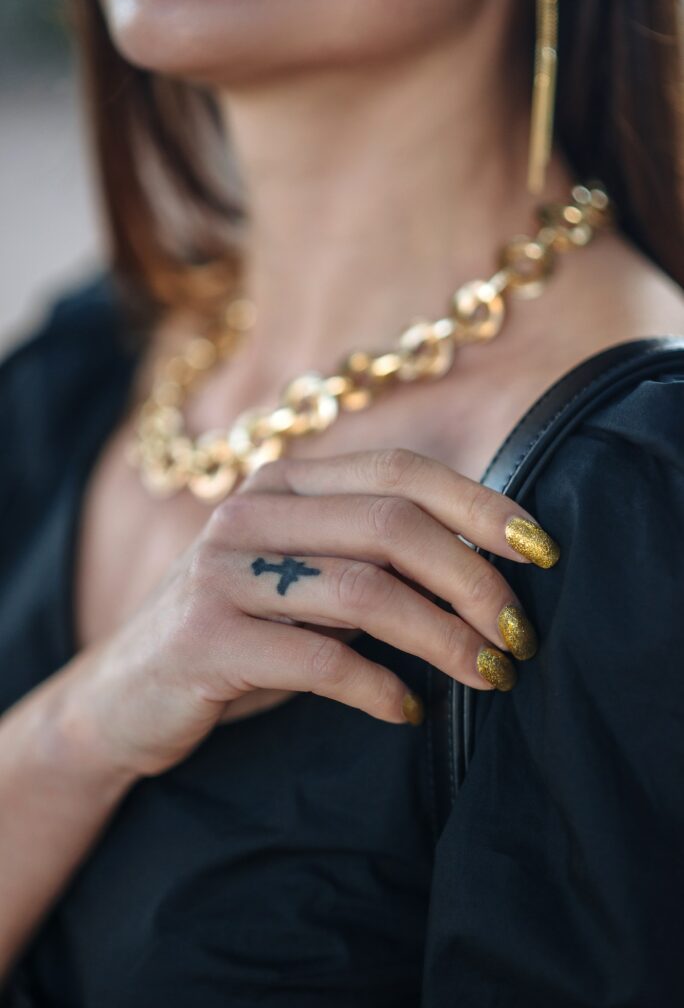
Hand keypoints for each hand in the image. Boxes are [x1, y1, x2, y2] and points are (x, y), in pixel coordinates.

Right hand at [65, 448, 558, 778]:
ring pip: (364, 591)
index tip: (541, 551)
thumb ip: (370, 555)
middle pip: (392, 525)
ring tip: (487, 675)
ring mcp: (221, 572)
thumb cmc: (239, 634)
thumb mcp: (301, 578)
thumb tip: (487, 564)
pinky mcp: (204, 639)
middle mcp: (250, 512)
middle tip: (518, 635)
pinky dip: (379, 688)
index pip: (400, 469)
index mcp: (283, 484)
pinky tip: (408, 711)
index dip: (479, 503)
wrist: (122, 696)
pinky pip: (319, 660)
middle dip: (473, 581)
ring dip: (443, 639)